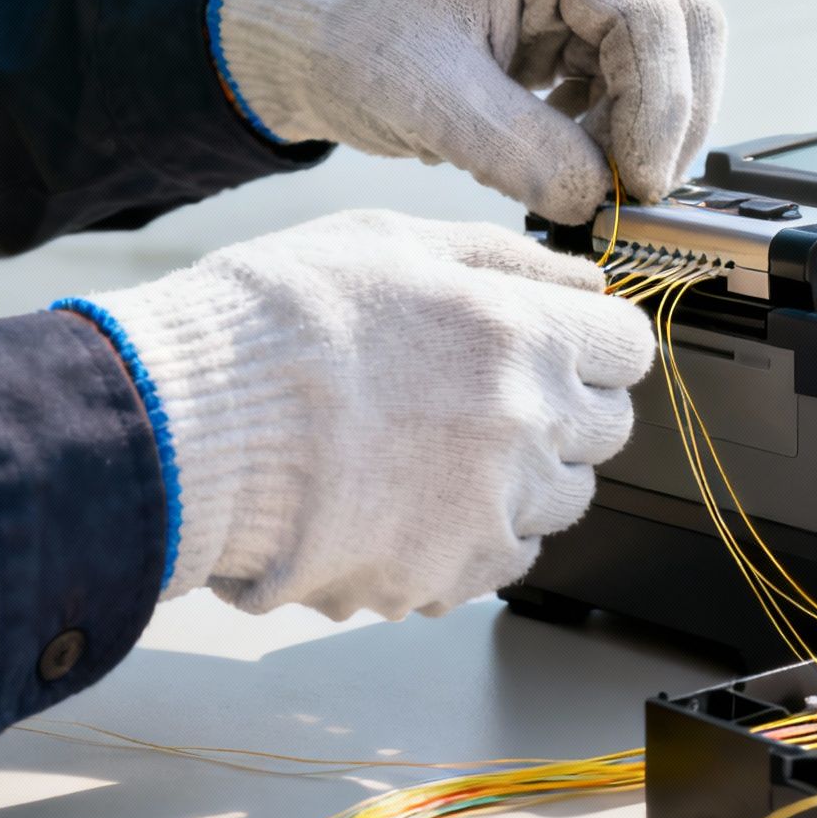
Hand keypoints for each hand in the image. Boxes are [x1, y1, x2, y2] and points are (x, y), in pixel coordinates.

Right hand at [81, 211, 654, 619]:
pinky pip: (505, 559)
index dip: (592, 342)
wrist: (188, 426)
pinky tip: (411, 500)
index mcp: (521, 333)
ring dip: (523, 475)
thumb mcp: (392, 243)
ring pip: (563, 500)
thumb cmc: (274, 324)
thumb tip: (582, 278)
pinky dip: (474, 535)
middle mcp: (525, 425)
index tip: (559, 343)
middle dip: (566, 407)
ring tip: (435, 449)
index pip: (627, 347)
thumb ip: (503, 258)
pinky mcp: (449, 574)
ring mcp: (492, 508)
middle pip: (608, 428)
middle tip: (487, 394)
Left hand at [215, 0, 725, 223]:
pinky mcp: (574, 23)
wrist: (310, 32)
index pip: (650, 14)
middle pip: (684, 27)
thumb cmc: (352, 38)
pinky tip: (576, 161)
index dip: (662, 107)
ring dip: (648, 128)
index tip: (641, 182)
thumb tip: (596, 198)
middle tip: (639, 191)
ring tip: (595, 180)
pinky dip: (620, 129)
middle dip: (672, 118)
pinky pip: (632, 78)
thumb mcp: (430, 101)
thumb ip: (519, 152)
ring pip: (668, 56)